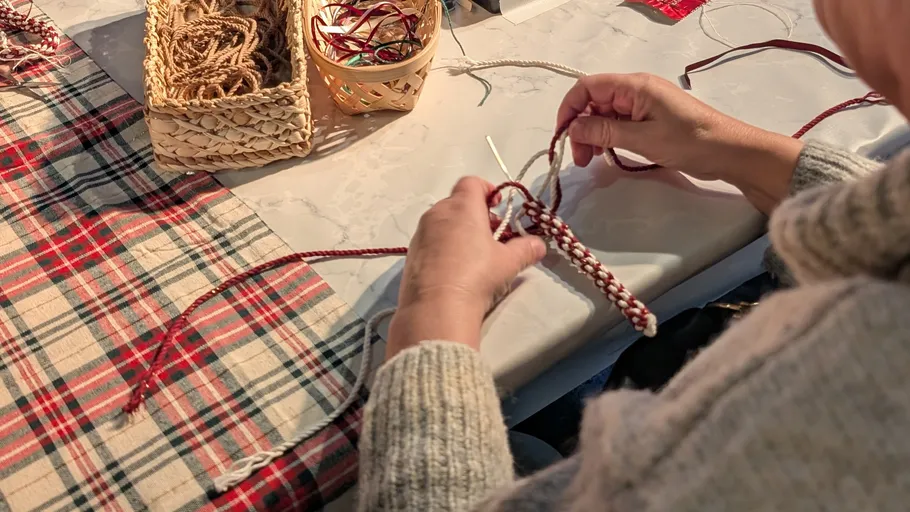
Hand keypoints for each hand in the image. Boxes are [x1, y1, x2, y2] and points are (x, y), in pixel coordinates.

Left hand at [386, 177, 545, 359]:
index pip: (472, 182)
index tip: (498, 206)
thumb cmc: (476, 275)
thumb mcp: (508, 262)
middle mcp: (438, 213)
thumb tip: (539, 244)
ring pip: (442, 221)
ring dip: (458, 229)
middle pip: (457, 202)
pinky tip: (454, 269)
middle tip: (492, 235)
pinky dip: (443, 245)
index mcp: (462, 207)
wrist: (436, 307)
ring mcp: (421, 233)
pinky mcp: (411, 253)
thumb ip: (526, 249)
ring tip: (474, 254)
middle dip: (475, 213)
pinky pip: (430, 240)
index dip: (487, 189)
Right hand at [558, 73, 802, 211]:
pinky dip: (608, 139)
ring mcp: (643, 106)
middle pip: (594, 103)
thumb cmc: (689, 141)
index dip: (569, 109)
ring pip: (604, 116)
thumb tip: (573, 128)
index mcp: (634, 86)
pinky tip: (607, 155)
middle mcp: (636, 91)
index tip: (563, 137)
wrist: (729, 152)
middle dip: (580, 128)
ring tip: (592, 160)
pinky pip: (619, 125)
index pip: (587, 88)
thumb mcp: (643, 138)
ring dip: (592, 136)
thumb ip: (604, 131)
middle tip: (581, 158)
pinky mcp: (650, 121)